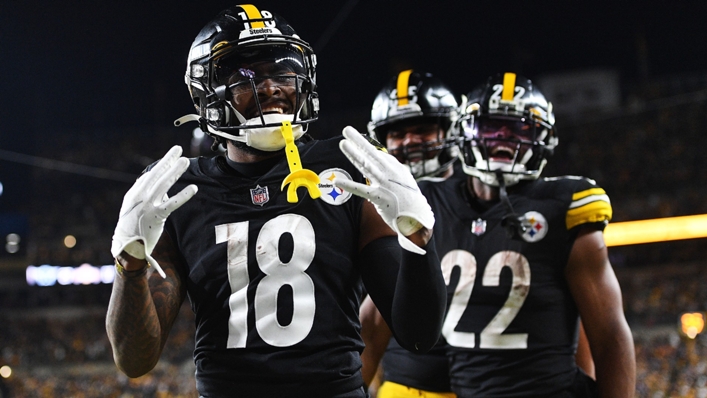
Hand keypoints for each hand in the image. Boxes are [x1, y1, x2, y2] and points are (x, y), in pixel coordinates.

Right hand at [111, 146, 197, 276]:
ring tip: (184, 160)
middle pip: (156, 174)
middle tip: (178, 149)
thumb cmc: (131, 229)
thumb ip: (141, 196)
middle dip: (168, 160)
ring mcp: (148, 206)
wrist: (126, 248)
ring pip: (164, 184)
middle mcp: (139, 197)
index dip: (162, 165)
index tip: (171, 156)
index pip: (149, 176)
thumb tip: (150, 184)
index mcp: (133, 195)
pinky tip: (193, 188)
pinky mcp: (157, 216)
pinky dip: (183, 195)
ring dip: (175, 171)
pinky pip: (172, 204)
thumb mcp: (132, 209)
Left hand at [334, 126, 433, 253]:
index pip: (378, 155)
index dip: (365, 147)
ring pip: (366, 166)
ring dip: (354, 154)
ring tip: (343, 144)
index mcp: (397, 169)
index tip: (354, 138)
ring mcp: (385, 184)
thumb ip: (392, 172)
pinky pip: (362, 190)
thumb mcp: (404, 181)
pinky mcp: (379, 197)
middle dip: (359, 141)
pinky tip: (338, 181)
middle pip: (372, 153)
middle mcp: (391, 173)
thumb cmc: (409, 201)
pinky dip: (349, 185)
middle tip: (347, 130)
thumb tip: (384, 162)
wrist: (418, 218)